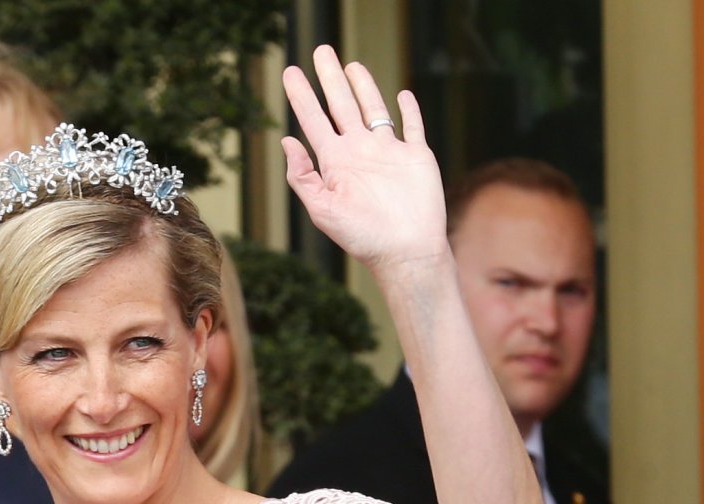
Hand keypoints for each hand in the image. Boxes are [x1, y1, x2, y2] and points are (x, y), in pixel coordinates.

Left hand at [281, 45, 448, 275]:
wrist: (405, 252)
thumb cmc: (362, 237)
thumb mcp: (323, 210)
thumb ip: (303, 176)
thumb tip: (287, 141)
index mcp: (335, 163)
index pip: (314, 120)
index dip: (301, 96)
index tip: (289, 72)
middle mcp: (360, 152)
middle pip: (342, 105)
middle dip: (330, 78)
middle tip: (320, 50)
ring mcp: (388, 152)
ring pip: (374, 109)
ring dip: (364, 87)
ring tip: (351, 64)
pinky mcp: (416, 157)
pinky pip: (412, 127)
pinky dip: (408, 110)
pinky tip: (402, 95)